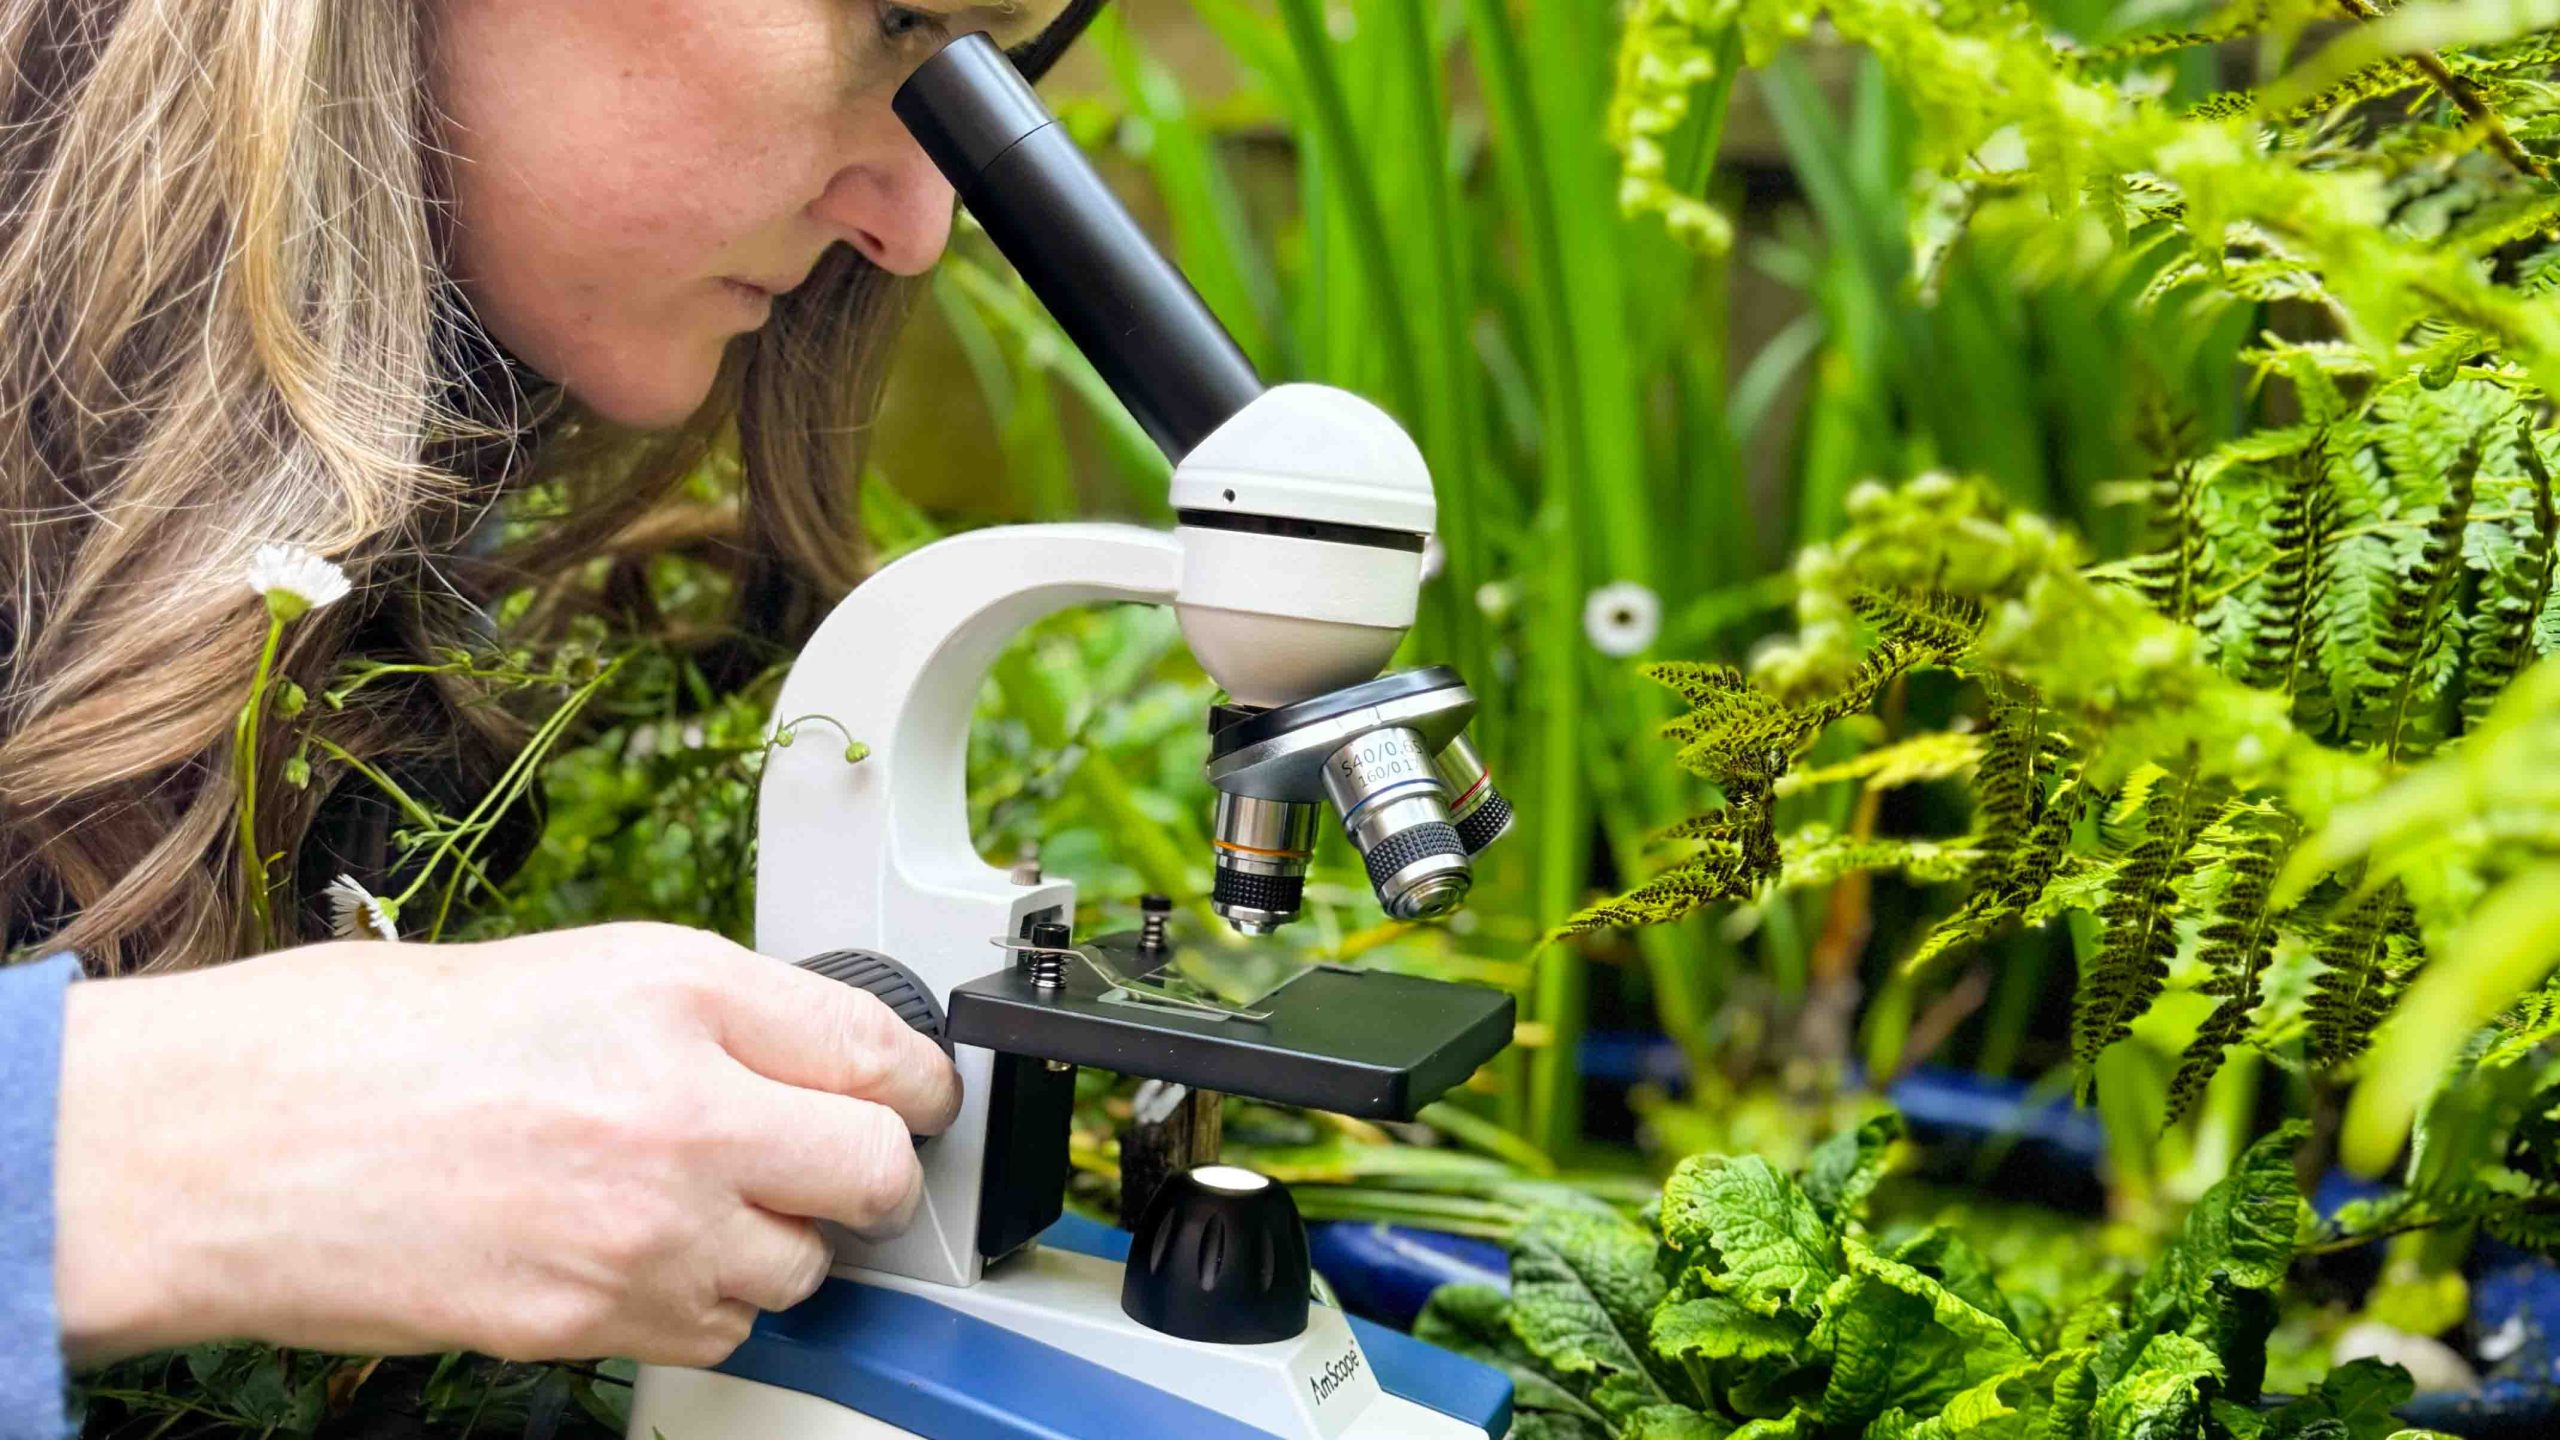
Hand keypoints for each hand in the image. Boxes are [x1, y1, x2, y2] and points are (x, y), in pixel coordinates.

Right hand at [53, 922, 959, 1367]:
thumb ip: (716, 1016)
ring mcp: (643, 1224)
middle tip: (827, 1167)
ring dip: (774, 1246)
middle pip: (875, 1172)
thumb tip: (815, 1061)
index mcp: (681, 990)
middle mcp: (683, 1104)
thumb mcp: (577, 969)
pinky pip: (720, 1332)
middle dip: (865, 1175)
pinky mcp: (593, 1319)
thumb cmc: (368, 1043)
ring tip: (687, 1207)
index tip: (919, 1099)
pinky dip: (699, 1307)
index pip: (882, 1050)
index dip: (918, 1083)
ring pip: (803, 1268)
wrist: (225, 1144)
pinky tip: (632, 1260)